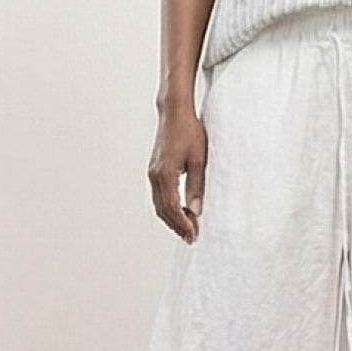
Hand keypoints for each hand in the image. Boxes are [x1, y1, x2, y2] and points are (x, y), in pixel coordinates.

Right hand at [148, 100, 207, 242]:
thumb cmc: (189, 131)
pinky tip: (181, 212)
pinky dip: (168, 208)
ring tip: (187, 229)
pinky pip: (159, 195)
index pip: (172, 207)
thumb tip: (196, 210)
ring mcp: (153, 173)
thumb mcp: (198, 158)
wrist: (174, 113)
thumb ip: (196, 185)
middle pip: (163, 210)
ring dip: (172, 218)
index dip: (183, 223)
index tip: (194, 234)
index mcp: (165, 173)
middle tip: (191, 238)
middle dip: (177, 225)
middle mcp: (155, 175)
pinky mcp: (155, 170)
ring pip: (159, 204)